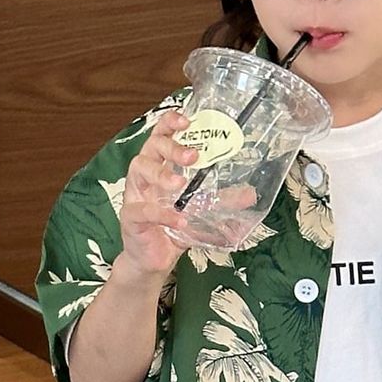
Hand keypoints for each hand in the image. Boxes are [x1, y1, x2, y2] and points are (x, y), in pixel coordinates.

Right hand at [117, 106, 257, 280]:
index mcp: (160, 168)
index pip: (160, 136)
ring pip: (138, 170)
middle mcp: (145, 177)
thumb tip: (250, 193)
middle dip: (170, 146)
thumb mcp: (202, 213)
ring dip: (161, 174)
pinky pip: (142, 210)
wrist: (155, 261)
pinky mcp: (131, 219)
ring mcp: (135, 196)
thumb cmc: (173, 229)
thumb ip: (223, 201)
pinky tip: (179, 219)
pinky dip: (162, 213)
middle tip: (192, 155)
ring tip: (180, 184)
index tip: (186, 120)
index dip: (169, 124)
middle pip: (150, 147)